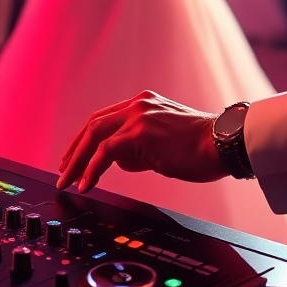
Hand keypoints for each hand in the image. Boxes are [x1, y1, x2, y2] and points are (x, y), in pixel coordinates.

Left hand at [57, 91, 226, 193]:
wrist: (222, 143)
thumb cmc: (201, 147)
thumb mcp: (165, 141)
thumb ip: (141, 146)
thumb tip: (121, 161)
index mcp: (145, 103)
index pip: (105, 118)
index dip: (85, 139)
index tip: (74, 157)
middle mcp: (139, 104)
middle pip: (94, 124)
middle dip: (74, 150)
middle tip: (64, 172)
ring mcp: (138, 116)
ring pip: (95, 135)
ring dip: (77, 160)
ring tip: (68, 181)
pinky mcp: (140, 132)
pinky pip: (105, 151)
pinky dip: (92, 169)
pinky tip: (87, 183)